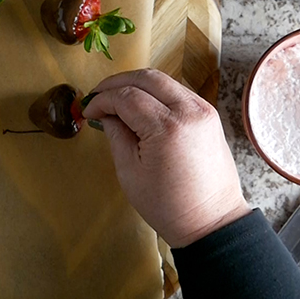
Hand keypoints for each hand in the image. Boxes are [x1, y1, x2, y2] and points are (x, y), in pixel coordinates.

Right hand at [83, 68, 250, 247]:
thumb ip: (116, 135)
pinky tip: (139, 107)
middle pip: (146, 78)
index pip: (127, 97)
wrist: (212, 221)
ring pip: (163, 81)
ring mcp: (203, 110)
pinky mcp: (209, 115)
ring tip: (115, 101)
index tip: (88, 110)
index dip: (102, 100)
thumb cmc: (167, 205)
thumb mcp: (130, 172)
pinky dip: (154, 93)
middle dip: (116, 83)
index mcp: (167, 128)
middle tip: (97, 96)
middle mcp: (189, 111)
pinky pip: (176, 92)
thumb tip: (106, 114)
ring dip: (136, 85)